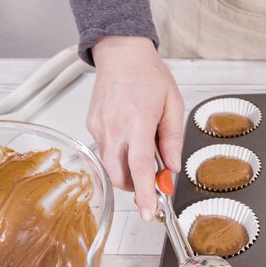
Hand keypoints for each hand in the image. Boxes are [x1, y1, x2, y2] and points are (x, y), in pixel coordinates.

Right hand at [89, 36, 183, 220]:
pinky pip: (106, 151)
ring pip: (110, 166)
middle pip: (120, 175)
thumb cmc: (149, 75)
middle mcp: (114, 127)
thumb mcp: (173, 105)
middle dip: (136, 188)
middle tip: (153, 185)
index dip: (145, 193)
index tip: (148, 212)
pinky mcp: (92, 126)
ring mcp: (100, 127)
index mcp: (138, 122)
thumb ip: (173, 139)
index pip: (140, 167)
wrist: (121, 54)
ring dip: (127, 173)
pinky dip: (119, 155)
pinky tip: (131, 141)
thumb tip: (171, 167)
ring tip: (144, 156)